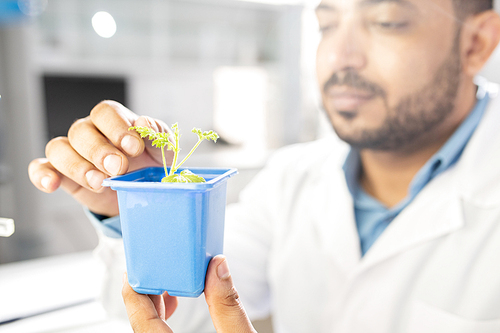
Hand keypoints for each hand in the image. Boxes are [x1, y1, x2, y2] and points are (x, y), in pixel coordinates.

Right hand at [28, 101, 171, 215]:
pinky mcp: (63, 174)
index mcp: (114, 120)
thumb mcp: (162, 151)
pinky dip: (42, 175)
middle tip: (119, 169)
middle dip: (99, 151)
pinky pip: (41, 168)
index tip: (134, 147)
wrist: (142, 191)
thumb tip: (144, 123)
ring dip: (77, 166)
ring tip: (99, 183)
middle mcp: (90, 132)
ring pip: (59, 148)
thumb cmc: (151, 164)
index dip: (117, 128)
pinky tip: (52, 184)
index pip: (106, 112)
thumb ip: (157, 135)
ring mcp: (73, 152)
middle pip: (81, 131)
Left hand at [122, 255, 256, 332]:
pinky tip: (175, 301)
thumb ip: (228, 305)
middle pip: (140, 319)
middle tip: (155, 264)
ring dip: (155, 301)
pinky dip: (162, 314)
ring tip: (169, 281)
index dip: (132, 287)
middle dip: (147, 289)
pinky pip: (157, 331)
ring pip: (148, 326)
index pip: (139, 315)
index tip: (134, 265)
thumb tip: (219, 265)